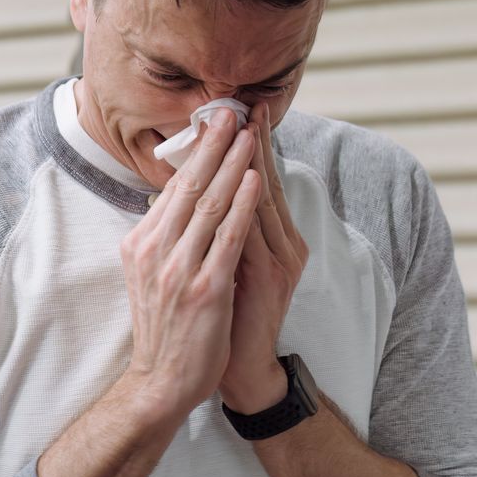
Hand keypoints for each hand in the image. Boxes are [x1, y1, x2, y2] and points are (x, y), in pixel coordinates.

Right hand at [119, 108, 261, 416]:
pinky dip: (241, 204)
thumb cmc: (164, 329)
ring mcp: (178, 269)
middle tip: (230, 111)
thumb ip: (163, 238)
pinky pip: (227, 237)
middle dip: (212, 145)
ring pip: (208, 203)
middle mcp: (154, 251)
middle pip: (188, 186)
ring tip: (248, 133)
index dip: (194, 153)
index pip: (172, 189)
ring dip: (231, 164)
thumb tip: (176, 199)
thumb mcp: (150, 275)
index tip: (211, 122)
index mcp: (141, 245)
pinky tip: (254, 179)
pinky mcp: (203, 288)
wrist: (161, 384)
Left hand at [218, 102, 309, 413]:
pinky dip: (249, 205)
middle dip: (255, 143)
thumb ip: (220, 230)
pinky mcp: (273, 277)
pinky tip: (246, 180)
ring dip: (253, 162)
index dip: (250, 147)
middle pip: (268, 182)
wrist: (240, 370)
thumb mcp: (224, 264)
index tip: (238, 113)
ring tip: (244, 128)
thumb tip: (191, 193)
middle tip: (245, 106)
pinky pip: (256, 232)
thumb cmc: (227, 318)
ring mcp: (281, 259)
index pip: (260, 182)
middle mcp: (285, 244)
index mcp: (275, 239)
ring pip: (265, 201)